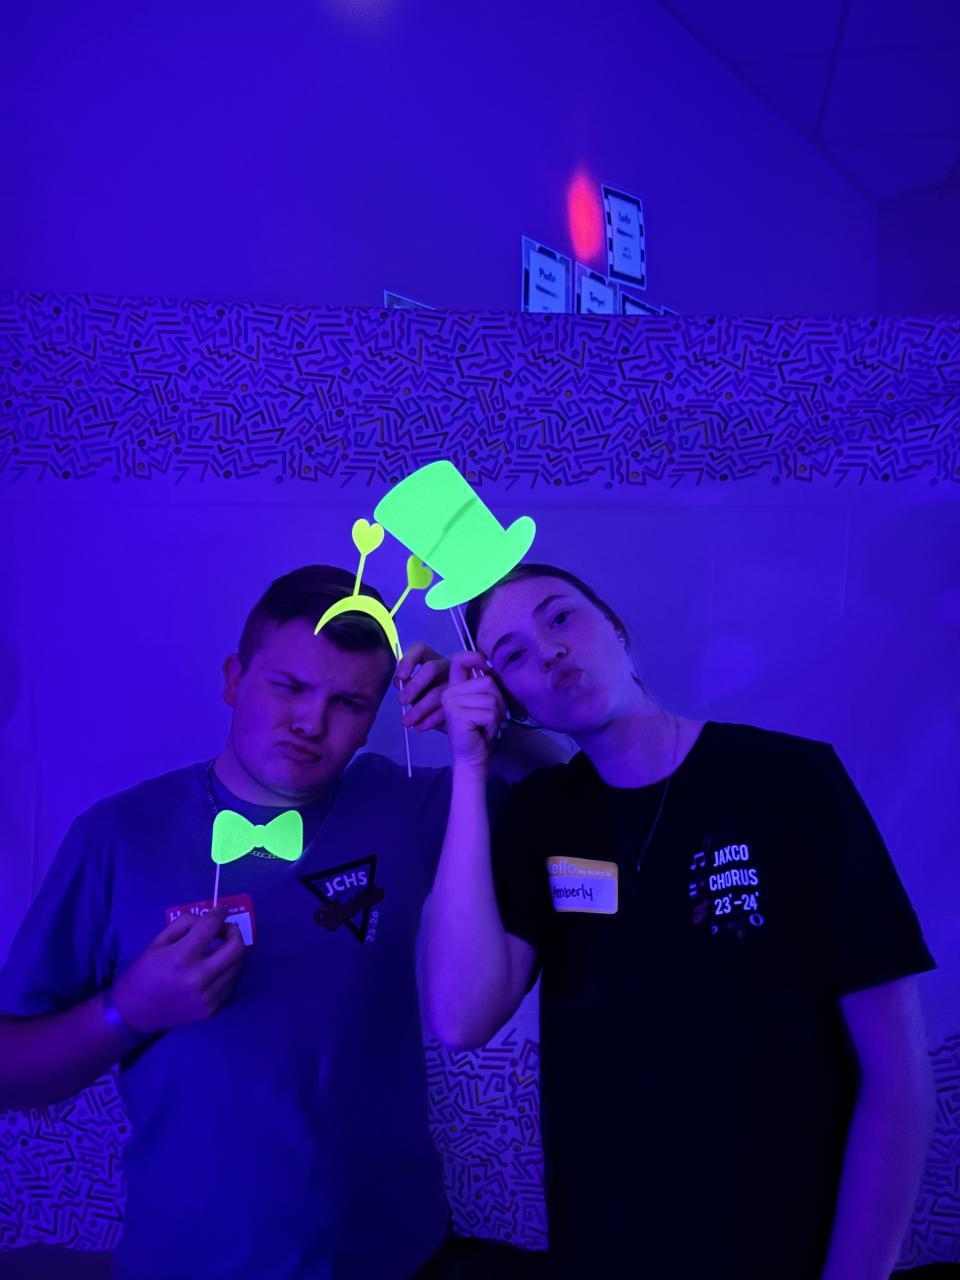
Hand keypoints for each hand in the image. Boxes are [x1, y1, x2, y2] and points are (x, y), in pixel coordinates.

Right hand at [111, 906, 245, 1033]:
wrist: (136, 1012)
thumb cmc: (144, 973)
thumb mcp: (157, 942)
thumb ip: (183, 924)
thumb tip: (208, 918)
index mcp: (181, 957)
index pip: (211, 926)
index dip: (219, 913)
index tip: (221, 910)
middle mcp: (198, 977)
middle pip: (237, 947)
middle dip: (234, 932)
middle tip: (225, 930)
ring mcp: (207, 996)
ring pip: (237, 966)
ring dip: (231, 953)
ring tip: (219, 951)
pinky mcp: (211, 1010)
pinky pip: (231, 984)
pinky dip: (226, 972)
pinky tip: (214, 971)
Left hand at [394, 642, 450, 733]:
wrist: (457, 719)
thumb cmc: (432, 702)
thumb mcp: (418, 692)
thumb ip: (408, 685)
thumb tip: (399, 682)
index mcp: (434, 660)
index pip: (421, 650)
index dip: (409, 660)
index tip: (401, 677)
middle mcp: (448, 667)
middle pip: (431, 668)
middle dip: (415, 685)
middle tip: (402, 702)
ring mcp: (459, 682)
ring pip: (439, 691)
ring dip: (419, 708)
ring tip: (407, 721)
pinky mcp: (465, 700)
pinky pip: (446, 709)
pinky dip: (430, 720)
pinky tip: (420, 727)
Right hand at [440, 650, 506, 770]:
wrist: (472, 758)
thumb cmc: (481, 731)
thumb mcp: (484, 704)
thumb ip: (486, 686)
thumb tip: (494, 667)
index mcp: (455, 687)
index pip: (460, 659)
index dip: (477, 657)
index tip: (489, 667)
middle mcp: (449, 692)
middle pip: (488, 681)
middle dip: (498, 701)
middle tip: (491, 719)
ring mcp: (451, 703)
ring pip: (491, 698)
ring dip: (496, 716)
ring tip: (486, 726)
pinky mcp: (458, 714)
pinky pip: (489, 713)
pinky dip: (493, 726)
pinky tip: (483, 733)